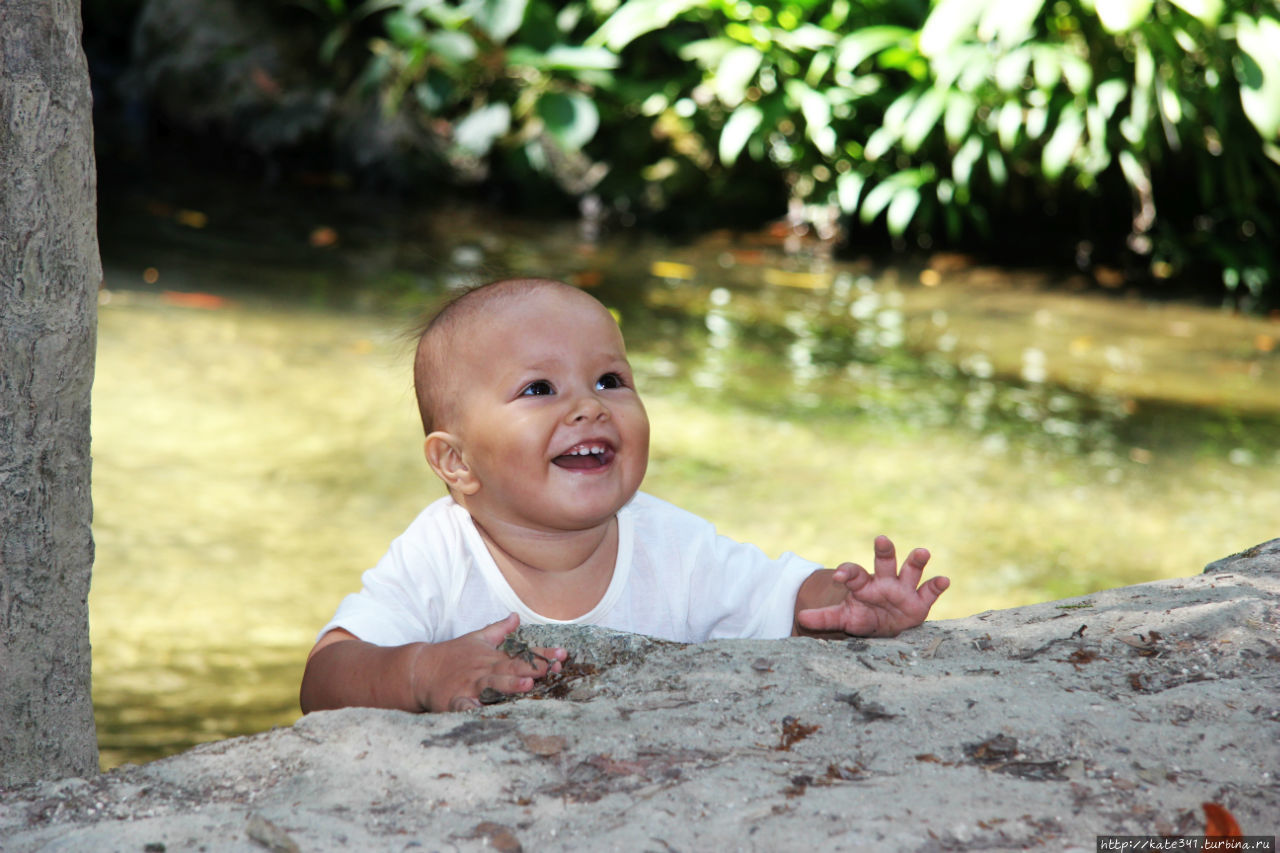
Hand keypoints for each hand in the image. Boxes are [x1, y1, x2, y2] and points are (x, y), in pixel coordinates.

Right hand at [412, 613, 564, 711]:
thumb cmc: (453, 656)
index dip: (543, 654)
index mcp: (493, 658)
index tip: (563, 654)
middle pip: (512, 668)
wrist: (421, 669)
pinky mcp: (455, 700)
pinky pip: (465, 706)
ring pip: (493, 685)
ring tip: (527, 685)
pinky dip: (472, 709)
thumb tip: (516, 616)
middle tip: (552, 668)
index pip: (523, 655)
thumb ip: (499, 630)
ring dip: (510, 685)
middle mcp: (485, 670)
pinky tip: (481, 712)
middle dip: (533, 668)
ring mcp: (471, 685)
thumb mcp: (477, 639)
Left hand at [795, 535, 948, 636]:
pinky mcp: (920, 601)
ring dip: (916, 561)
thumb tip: (802, 617)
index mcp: (863, 584)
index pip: (853, 573)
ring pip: (910, 570)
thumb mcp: (844, 619)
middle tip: (881, 539)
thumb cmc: (862, 617)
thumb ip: (825, 618)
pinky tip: (944, 579)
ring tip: (922, 552)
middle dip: (883, 551)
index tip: (839, 577)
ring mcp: (903, 589)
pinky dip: (937, 585)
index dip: (846, 573)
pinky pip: (929, 591)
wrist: (884, 627)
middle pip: (884, 561)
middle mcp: (884, 581)